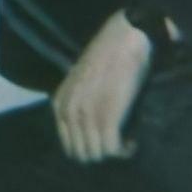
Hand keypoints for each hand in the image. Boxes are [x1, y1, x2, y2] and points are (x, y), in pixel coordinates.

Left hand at [51, 10, 151, 163]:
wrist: (125, 38)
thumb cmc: (108, 58)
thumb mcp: (81, 83)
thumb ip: (78, 105)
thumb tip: (88, 134)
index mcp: (60, 103)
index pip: (68, 146)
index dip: (89, 149)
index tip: (106, 142)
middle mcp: (68, 110)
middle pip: (81, 154)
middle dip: (101, 153)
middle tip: (118, 144)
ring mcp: (86, 112)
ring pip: (96, 154)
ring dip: (114, 153)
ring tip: (127, 143)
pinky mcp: (107, 114)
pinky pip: (112, 148)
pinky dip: (123, 151)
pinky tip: (131, 143)